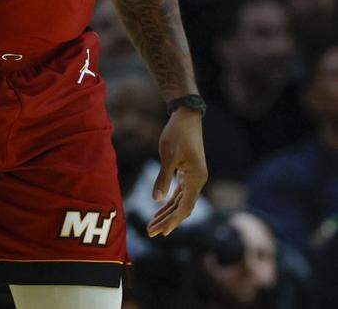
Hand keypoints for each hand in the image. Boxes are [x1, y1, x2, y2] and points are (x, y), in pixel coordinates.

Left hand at [148, 108, 207, 236]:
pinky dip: (169, 201)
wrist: (186, 116)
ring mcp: (193, 177)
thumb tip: (156, 199)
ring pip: (181, 201)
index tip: (161, 231)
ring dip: (167, 213)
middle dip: (167, 221)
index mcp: (196, 178)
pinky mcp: (187, 172)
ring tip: (152, 226)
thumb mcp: (168, 155)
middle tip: (150, 232)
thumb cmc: (177, 133)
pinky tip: (159, 209)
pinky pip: (179, 192)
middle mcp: (198, 180)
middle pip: (183, 208)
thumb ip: (163, 178)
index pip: (185, 206)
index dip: (173, 220)